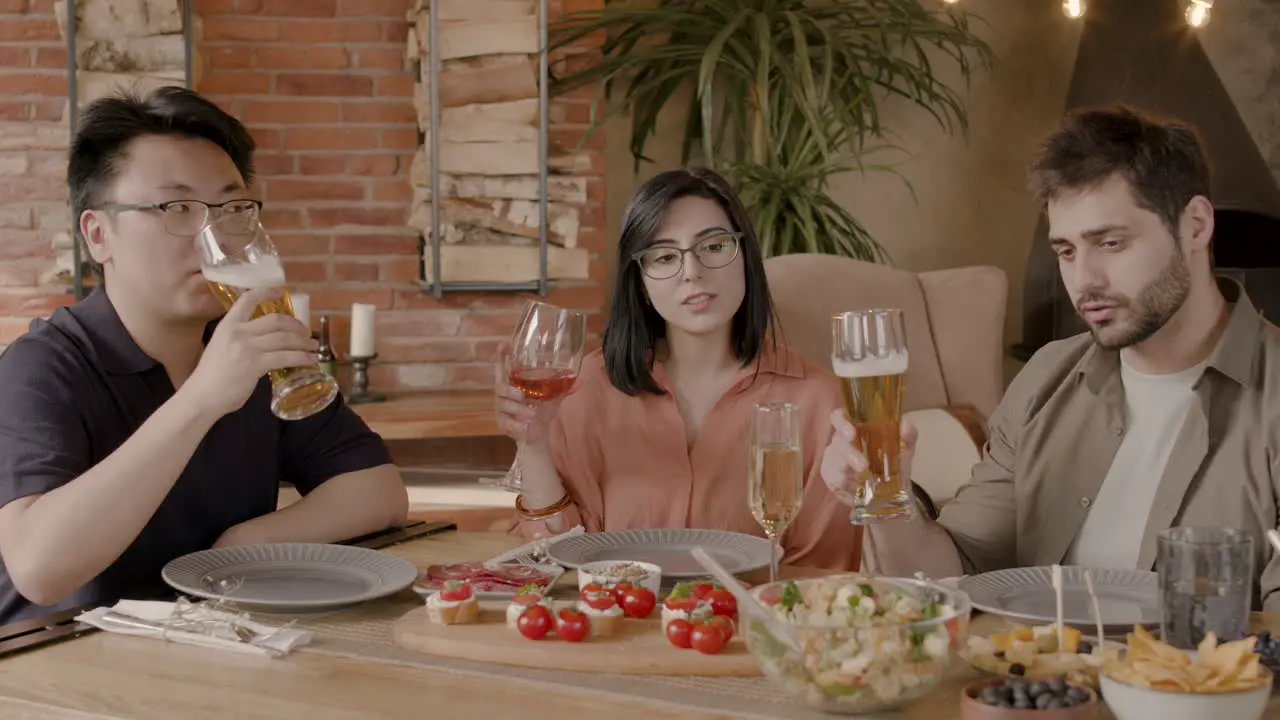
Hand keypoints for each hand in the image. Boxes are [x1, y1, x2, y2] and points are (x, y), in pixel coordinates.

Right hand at [183, 287, 318, 418]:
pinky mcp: (256, 364)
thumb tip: (263, 343)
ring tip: (313, 346)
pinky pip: (286, 357)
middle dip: (296, 325)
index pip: (248, 299)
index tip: (280, 293)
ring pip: (284, 338)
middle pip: (276, 320)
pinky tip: (311, 360)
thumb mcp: (221, 347)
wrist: (202, 395)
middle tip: (305, 332)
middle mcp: (238, 332)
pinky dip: (302, 357)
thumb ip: (240, 341)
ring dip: (304, 342)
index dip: (266, 292)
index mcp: (228, 325)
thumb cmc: (211, 376)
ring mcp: (248, 347)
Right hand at [493, 342, 576, 445]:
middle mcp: (505, 393)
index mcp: (515, 382)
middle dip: (510, 390)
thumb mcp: (553, 398)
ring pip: (505, 405)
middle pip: (500, 386)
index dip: (501, 355)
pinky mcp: (502, 423)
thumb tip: (580, 381)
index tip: (503, 344)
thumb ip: (563, 389)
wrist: (537, 434)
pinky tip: (526, 427)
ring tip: (533, 414)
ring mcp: (501, 408)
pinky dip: (518, 425)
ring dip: (519, 410)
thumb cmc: (541, 411)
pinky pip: (507, 422)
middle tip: (522, 396)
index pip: (504, 366)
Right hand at [820, 409, 917, 506]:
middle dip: (849, 452)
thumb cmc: (891, 463)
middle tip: (864, 465)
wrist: (886, 493)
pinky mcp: (830, 476)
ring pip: (835, 461)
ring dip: (849, 469)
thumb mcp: (904, 450)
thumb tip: (906, 426)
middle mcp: (842, 440)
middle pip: (837, 440)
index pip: (840, 416)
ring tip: (863, 476)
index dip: (841, 421)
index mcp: (856, 428)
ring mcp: (834, 458)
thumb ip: (908, 436)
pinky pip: (834, 478)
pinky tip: (856, 486)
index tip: (851, 433)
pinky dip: (846, 483)